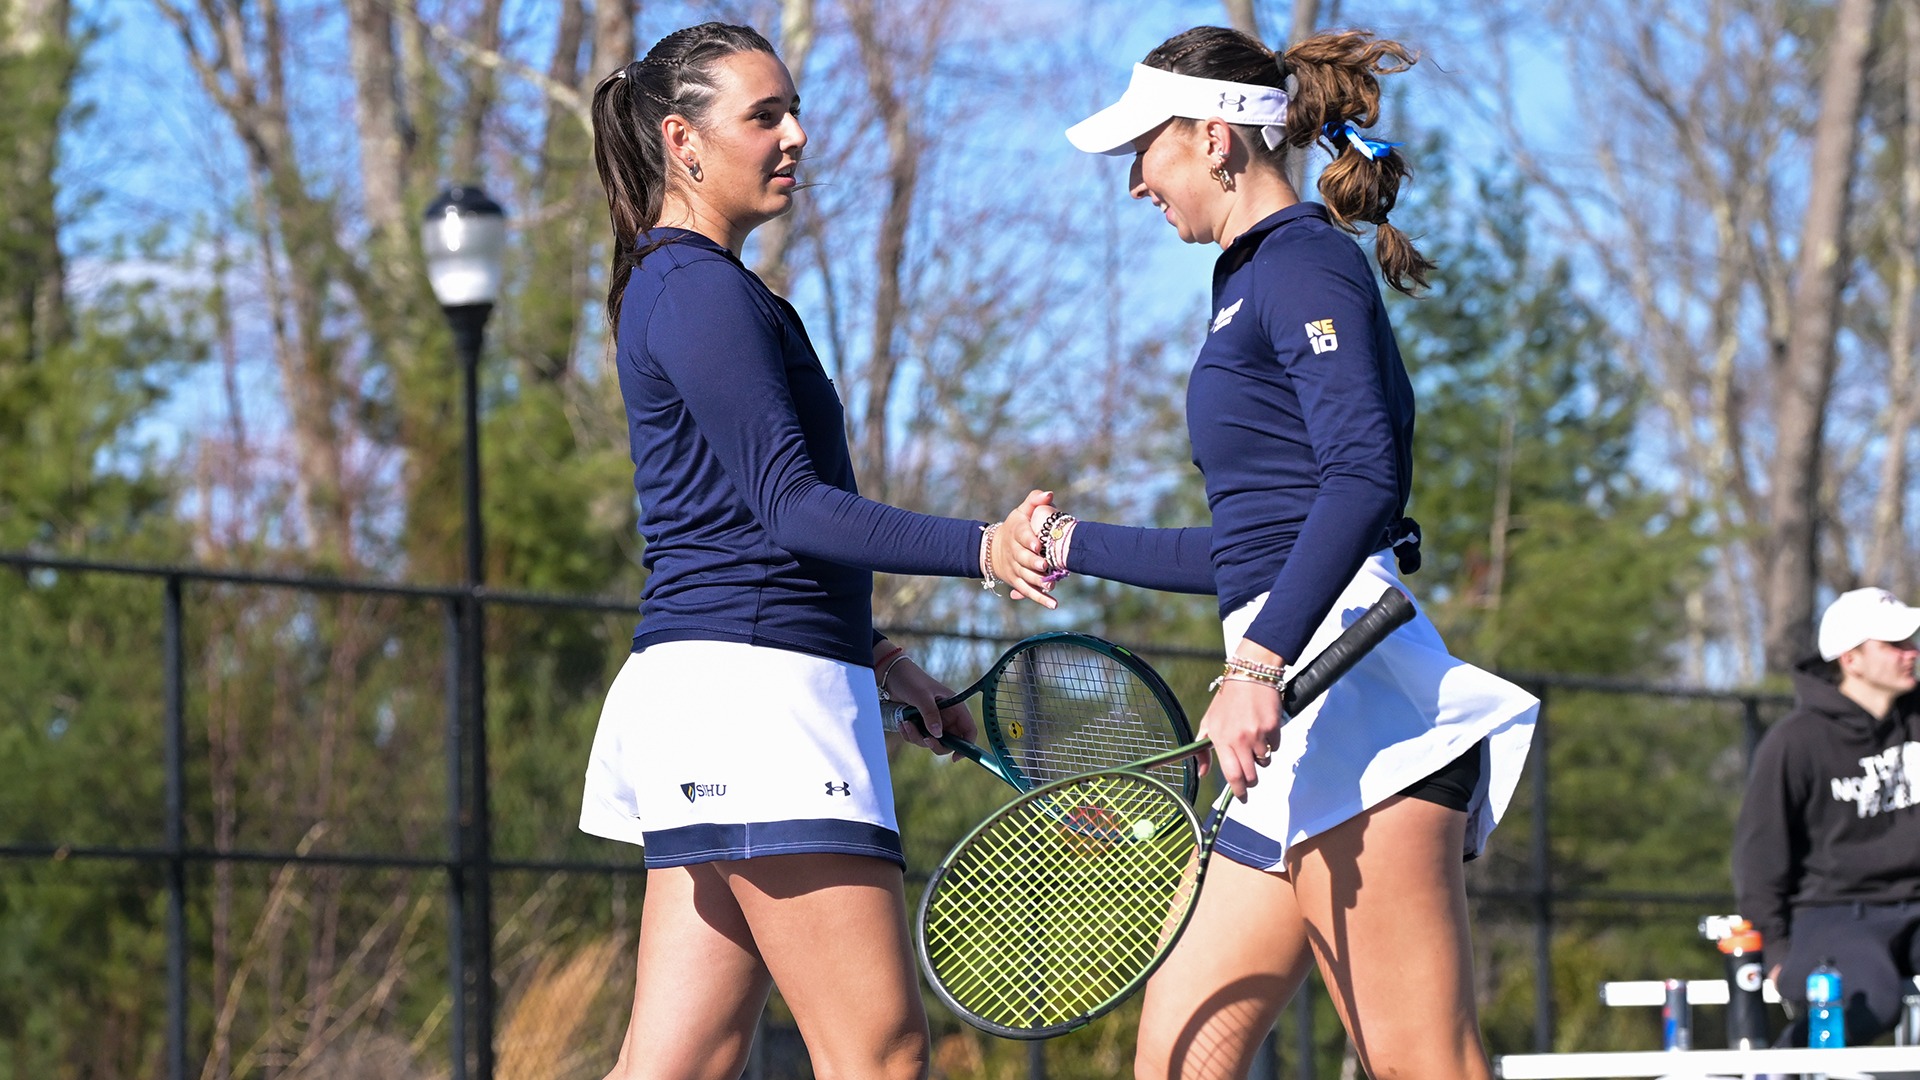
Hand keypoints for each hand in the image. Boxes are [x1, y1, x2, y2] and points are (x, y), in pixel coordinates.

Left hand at [882, 655, 978, 754]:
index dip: (966, 745)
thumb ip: (930, 714)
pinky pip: (918, 738)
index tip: (954, 757)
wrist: (891, 675)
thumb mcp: (921, 696)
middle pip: (950, 742)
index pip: (968, 730)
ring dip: (917, 737)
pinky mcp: (920, 724)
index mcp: (954, 707)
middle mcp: (946, 716)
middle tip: (925, 739)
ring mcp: (932, 721)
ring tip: (905, 723)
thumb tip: (937, 735)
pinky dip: (909, 734)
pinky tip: (901, 723)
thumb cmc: (910, 679)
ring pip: (931, 742)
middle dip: (936, 744)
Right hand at [992, 489, 1056, 607]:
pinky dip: (1039, 598)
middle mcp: (1014, 552)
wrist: (994, 549)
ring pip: (1025, 577)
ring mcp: (1015, 569)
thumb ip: (1034, 501)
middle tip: (1045, 566)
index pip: (1021, 536)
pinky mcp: (1017, 582)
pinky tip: (1053, 604)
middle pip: (1023, 559)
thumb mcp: (1021, 512)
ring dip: (1037, 582)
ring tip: (1050, 586)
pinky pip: (1028, 591)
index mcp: (1016, 533)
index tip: (1038, 544)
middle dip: (1033, 563)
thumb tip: (1049, 494)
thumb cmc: (1016, 527)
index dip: (1029, 540)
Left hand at [1197, 678, 1284, 799]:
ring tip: (1254, 742)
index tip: (1242, 799)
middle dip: (1251, 781)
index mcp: (1221, 738)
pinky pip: (1275, 747)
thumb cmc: (1227, 700)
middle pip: (1251, 775)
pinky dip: (1271, 743)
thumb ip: (1203, 749)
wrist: (1250, 676)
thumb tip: (1202, 774)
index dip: (1238, 791)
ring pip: (1265, 762)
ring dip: (1261, 759)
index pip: (1232, 774)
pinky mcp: (1274, 727)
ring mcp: (1258, 734)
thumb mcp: (1208, 722)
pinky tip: (1263, 729)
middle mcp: (1240, 739)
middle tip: (1250, 777)